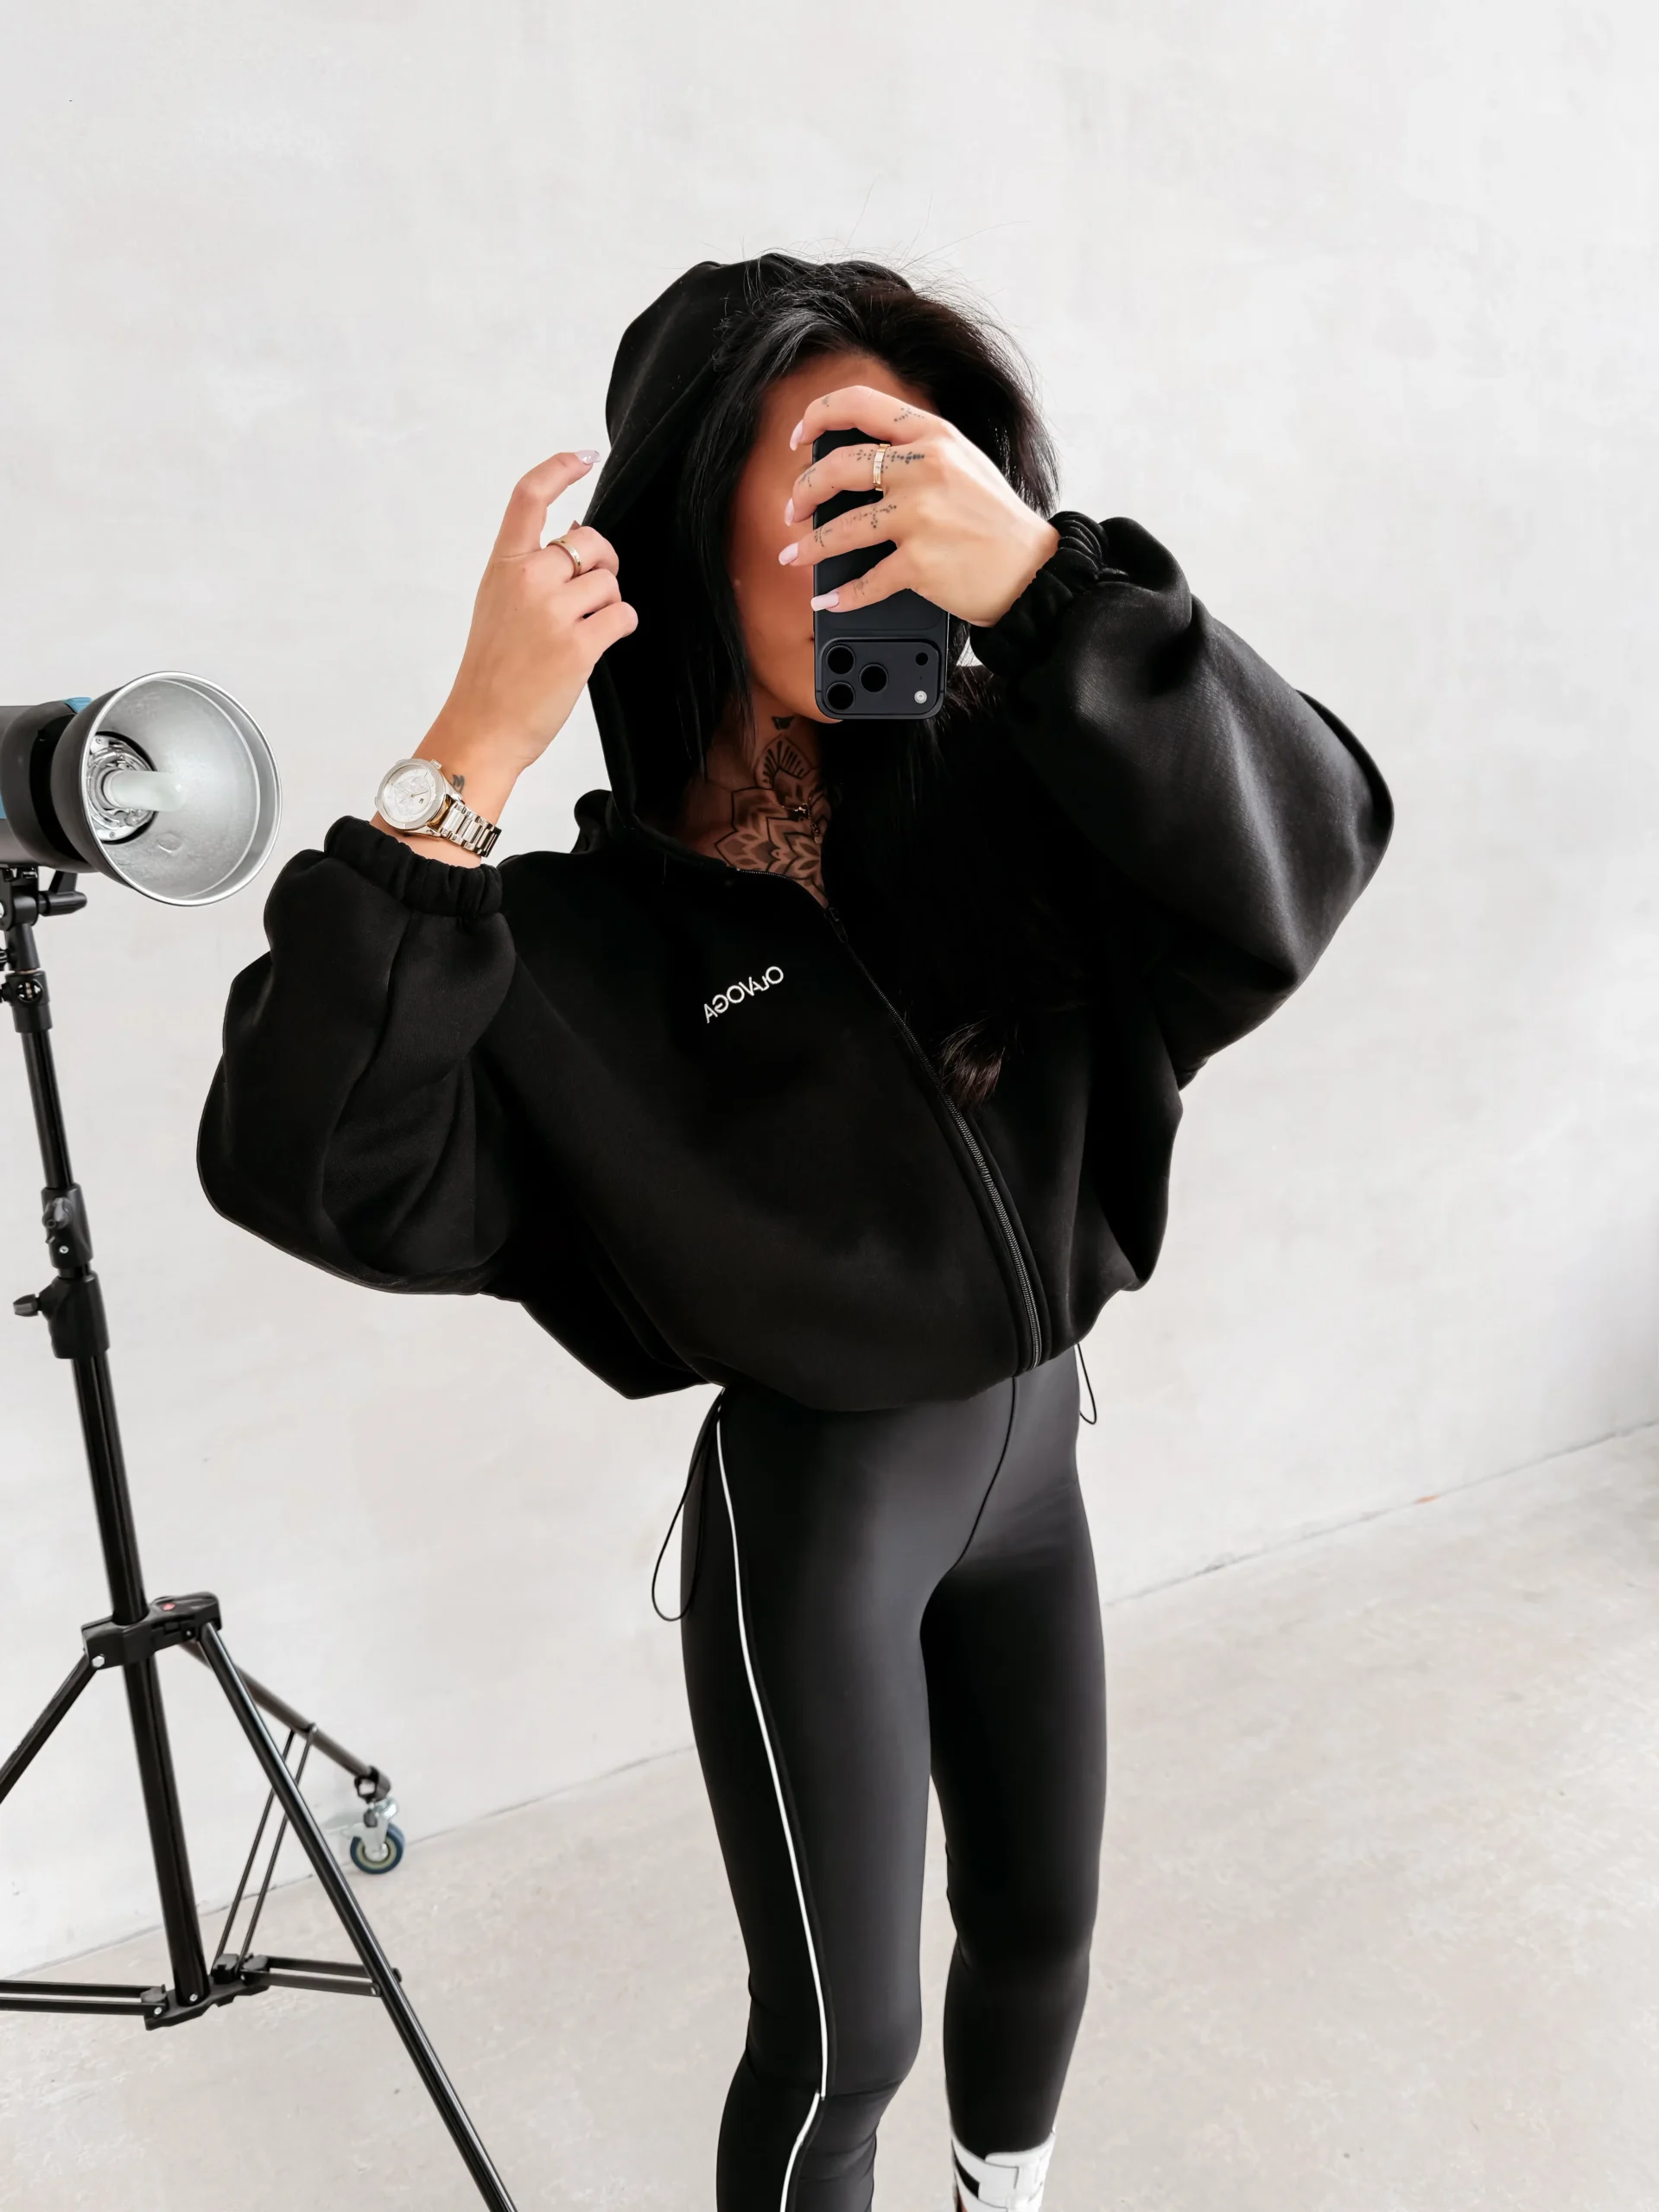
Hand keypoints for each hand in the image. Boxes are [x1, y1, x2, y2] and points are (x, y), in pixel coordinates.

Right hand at [420, 450, 636, 822]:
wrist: (483, 726)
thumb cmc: (492, 672)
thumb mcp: (498, 606)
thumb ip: (530, 570)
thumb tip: (575, 535)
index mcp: (502, 566)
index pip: (528, 498)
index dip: (559, 468)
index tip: (583, 456)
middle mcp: (527, 579)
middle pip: (589, 541)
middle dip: (604, 561)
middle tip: (595, 588)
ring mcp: (553, 611)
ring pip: (610, 581)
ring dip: (608, 603)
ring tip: (583, 630)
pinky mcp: (579, 645)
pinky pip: (622, 614)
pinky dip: (620, 625)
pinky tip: (601, 641)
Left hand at [777, 385, 1059, 628]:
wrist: (1033, 570)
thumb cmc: (996, 521)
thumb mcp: (963, 464)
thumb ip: (917, 453)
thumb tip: (855, 463)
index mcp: (934, 436)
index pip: (860, 404)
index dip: (817, 415)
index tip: (798, 437)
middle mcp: (925, 468)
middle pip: (838, 468)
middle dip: (803, 491)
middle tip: (795, 508)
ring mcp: (922, 516)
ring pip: (842, 528)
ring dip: (808, 546)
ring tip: (794, 555)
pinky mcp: (920, 563)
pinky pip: (865, 581)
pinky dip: (840, 595)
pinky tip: (827, 598)